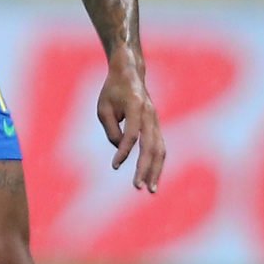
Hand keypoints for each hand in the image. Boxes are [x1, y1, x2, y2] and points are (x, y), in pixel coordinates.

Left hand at [97, 62, 163, 192]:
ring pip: (159, 149)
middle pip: (150, 146)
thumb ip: (112, 130)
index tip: (114, 166)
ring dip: (155, 170)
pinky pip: (159, 147)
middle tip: (138, 187)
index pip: (132, 134)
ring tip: (150, 190)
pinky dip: (157, 164)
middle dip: (145, 168)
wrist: (130, 74)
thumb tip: (122, 150)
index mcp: (135, 106)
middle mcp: (150, 114)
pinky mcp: (156, 126)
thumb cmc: (112, 91)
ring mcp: (156, 120)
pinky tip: (152, 178)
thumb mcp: (104, 108)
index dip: (124, 151)